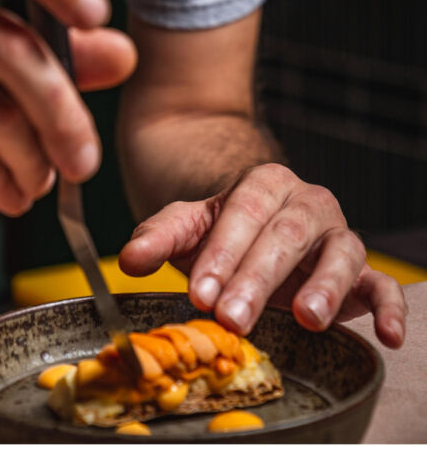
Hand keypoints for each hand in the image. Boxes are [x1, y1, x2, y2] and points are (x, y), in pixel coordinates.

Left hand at [119, 163, 406, 347]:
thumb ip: (158, 237)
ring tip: (304, 318)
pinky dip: (390, 308)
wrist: (253, 227)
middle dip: (257, 278)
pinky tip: (386, 335)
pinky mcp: (361, 273)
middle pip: (286, 235)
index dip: (222, 252)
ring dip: (324, 287)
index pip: (244, 213)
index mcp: (264, 184)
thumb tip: (130, 260)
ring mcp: (337, 237)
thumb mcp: (186, 227)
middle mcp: (307, 204)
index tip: (199, 292)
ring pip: (341, 253)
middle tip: (232, 317)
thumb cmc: (220, 232)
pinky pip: (383, 284)